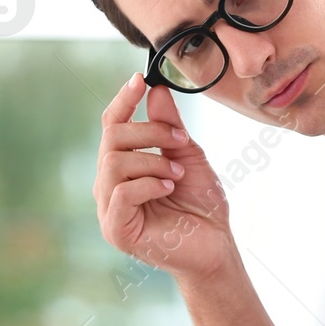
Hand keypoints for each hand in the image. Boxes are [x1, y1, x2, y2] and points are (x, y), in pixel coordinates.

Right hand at [95, 73, 233, 280]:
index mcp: (122, 166)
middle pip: (112, 138)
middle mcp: (108, 185)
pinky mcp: (116, 230)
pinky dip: (149, 184)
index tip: (140, 79)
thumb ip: (169, 125)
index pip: (111, 125)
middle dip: (150, 132)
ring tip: (177, 175)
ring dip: (153, 161)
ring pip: (114, 162)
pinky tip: (169, 189)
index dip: (123, 100)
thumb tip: (154, 90)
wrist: (216, 245)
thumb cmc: (201, 204)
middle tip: (181, 142)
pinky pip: (122, 193)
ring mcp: (108, 209)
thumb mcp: (187, 155)